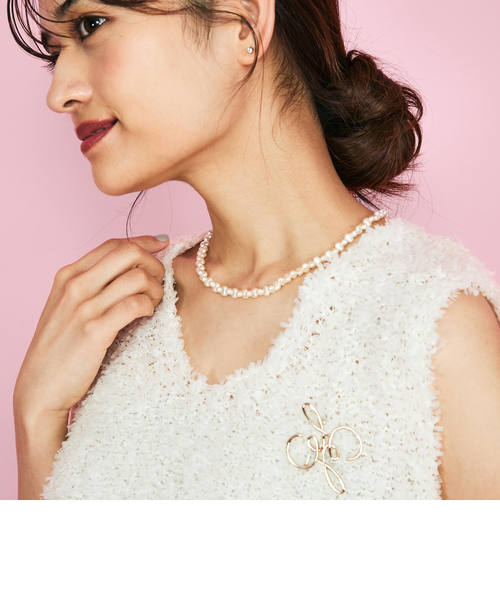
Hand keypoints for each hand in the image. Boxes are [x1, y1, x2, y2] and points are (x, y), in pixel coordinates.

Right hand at [14, 235, 169, 420]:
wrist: (40, 388)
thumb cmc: (60, 349)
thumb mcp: (67, 307)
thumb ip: (92, 286)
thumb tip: (128, 269)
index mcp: (68, 275)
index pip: (114, 244)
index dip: (144, 242)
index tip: (162, 246)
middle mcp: (75, 285)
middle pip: (129, 253)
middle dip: (154, 263)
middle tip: (160, 281)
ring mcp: (84, 307)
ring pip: (137, 277)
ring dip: (156, 288)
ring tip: (154, 302)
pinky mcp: (95, 331)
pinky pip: (135, 305)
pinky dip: (149, 306)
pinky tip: (147, 315)